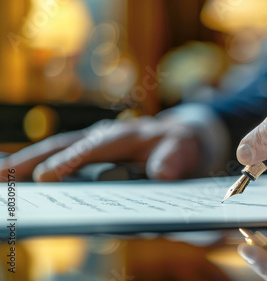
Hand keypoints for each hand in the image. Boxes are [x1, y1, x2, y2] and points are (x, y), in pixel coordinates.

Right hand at [0, 116, 200, 181]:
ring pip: (56, 150)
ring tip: (0, 178)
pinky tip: (19, 178)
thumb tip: (161, 174)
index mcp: (125, 134)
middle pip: (63, 145)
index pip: (93, 149)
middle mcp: (104, 135)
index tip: (46, 177)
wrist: (182, 137)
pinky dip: (39, 165)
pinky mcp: (90, 152)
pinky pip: (61, 156)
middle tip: (1, 175)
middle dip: (32, 159)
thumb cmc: (181, 144)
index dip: (69, 162)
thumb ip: (174, 159)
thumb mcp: (185, 149)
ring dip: (27, 163)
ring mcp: (94, 143)